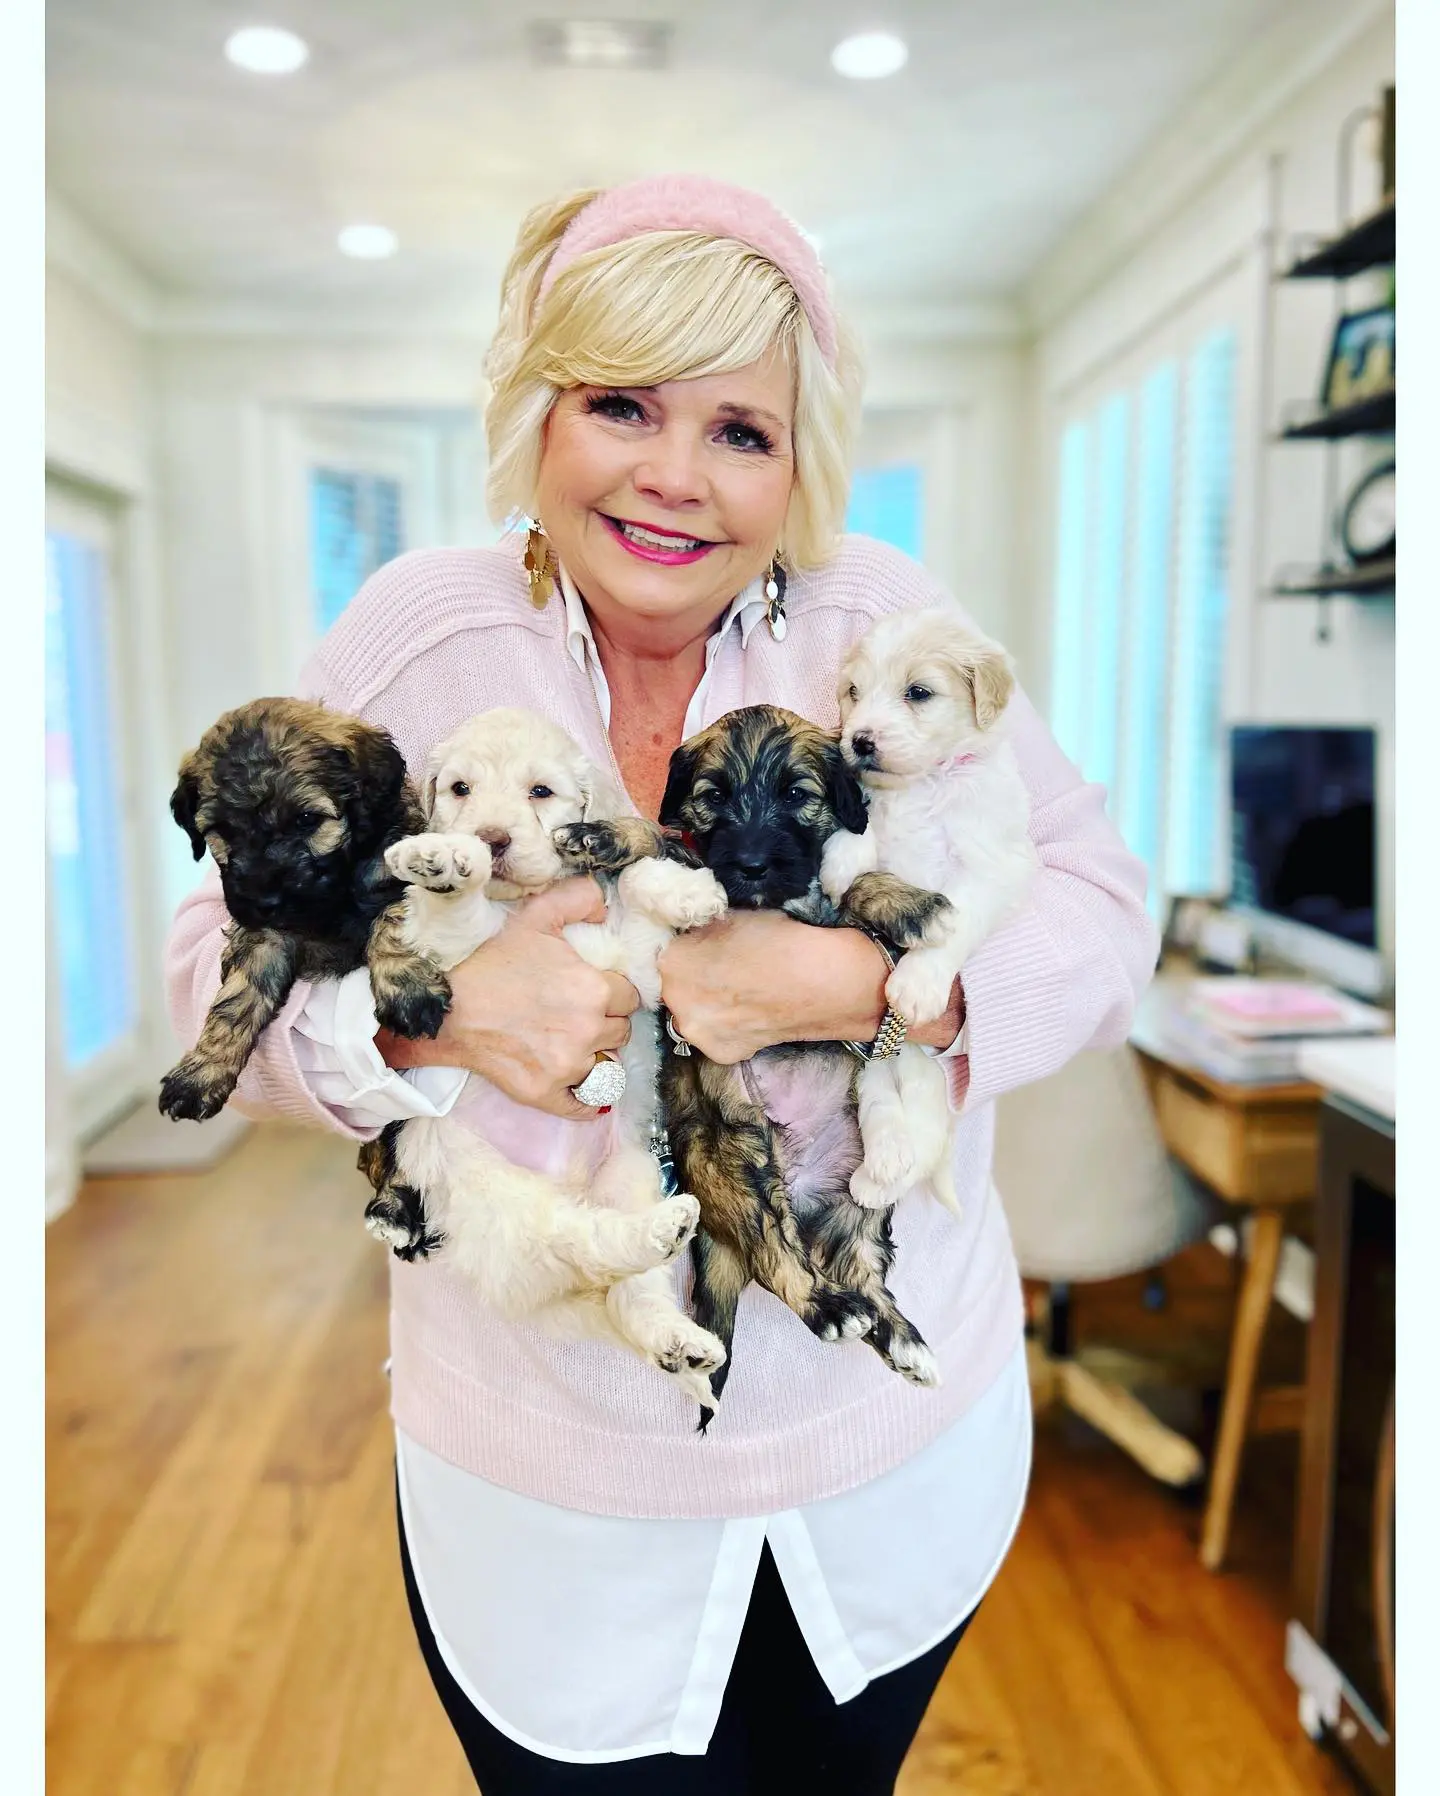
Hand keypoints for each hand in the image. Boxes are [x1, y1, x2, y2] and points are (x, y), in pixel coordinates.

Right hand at [378, 877, 639, 1119]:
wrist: (444, 1004)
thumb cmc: (490, 960)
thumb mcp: (535, 916)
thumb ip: (577, 899)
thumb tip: (604, 907)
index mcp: (595, 990)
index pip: (628, 997)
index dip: (612, 992)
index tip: (593, 991)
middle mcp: (587, 1031)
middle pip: (620, 1032)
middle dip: (604, 1022)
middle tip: (578, 1015)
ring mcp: (566, 1066)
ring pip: (605, 1066)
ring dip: (594, 1056)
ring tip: (571, 1044)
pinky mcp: (544, 1093)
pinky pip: (583, 1106)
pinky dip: (586, 1102)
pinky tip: (582, 1090)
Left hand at [659, 913, 963, 1063]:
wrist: (829, 983)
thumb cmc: (784, 937)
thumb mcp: (730, 913)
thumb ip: (697, 922)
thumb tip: (681, 920)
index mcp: (672, 961)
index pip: (658, 949)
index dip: (679, 943)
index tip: (698, 941)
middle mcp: (676, 1002)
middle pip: (671, 983)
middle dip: (690, 973)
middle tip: (722, 964)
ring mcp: (697, 1033)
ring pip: (689, 1009)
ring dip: (704, 999)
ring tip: (739, 987)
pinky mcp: (721, 1053)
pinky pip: (712, 1032)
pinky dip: (724, 1022)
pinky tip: (750, 1008)